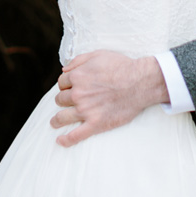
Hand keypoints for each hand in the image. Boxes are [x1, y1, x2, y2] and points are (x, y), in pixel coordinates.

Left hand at [50, 51, 166, 144]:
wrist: (141, 82)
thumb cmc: (121, 66)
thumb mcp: (97, 55)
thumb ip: (78, 61)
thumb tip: (64, 70)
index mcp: (77, 77)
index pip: (61, 83)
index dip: (66, 84)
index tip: (71, 87)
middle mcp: (78, 94)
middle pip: (60, 99)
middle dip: (64, 99)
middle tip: (71, 101)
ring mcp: (86, 110)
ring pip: (62, 117)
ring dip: (57, 120)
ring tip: (54, 122)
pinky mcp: (96, 124)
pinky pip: (76, 135)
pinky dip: (66, 140)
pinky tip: (60, 141)